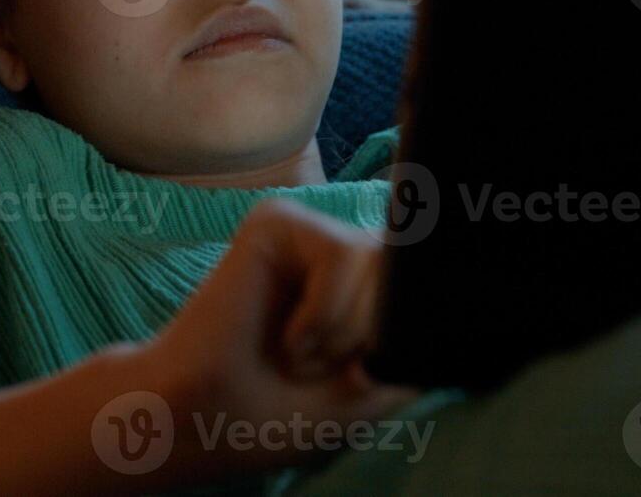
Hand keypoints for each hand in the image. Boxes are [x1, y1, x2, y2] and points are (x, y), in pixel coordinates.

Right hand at [139, 198, 419, 473]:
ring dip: (345, 334)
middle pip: (407, 276)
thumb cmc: (280, 410)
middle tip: (318, 369)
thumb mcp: (376, 383)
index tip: (371, 367)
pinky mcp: (276, 221)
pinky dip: (322, 313)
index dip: (412, 320)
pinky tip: (287, 338)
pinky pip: (339, 256)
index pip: (425, 278)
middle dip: (374, 339)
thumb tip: (435, 277)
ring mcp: (309, 233)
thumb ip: (413, 332)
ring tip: (297, 356)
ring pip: (379, 266)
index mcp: (365, 286)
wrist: (205, 418)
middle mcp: (342, 251)